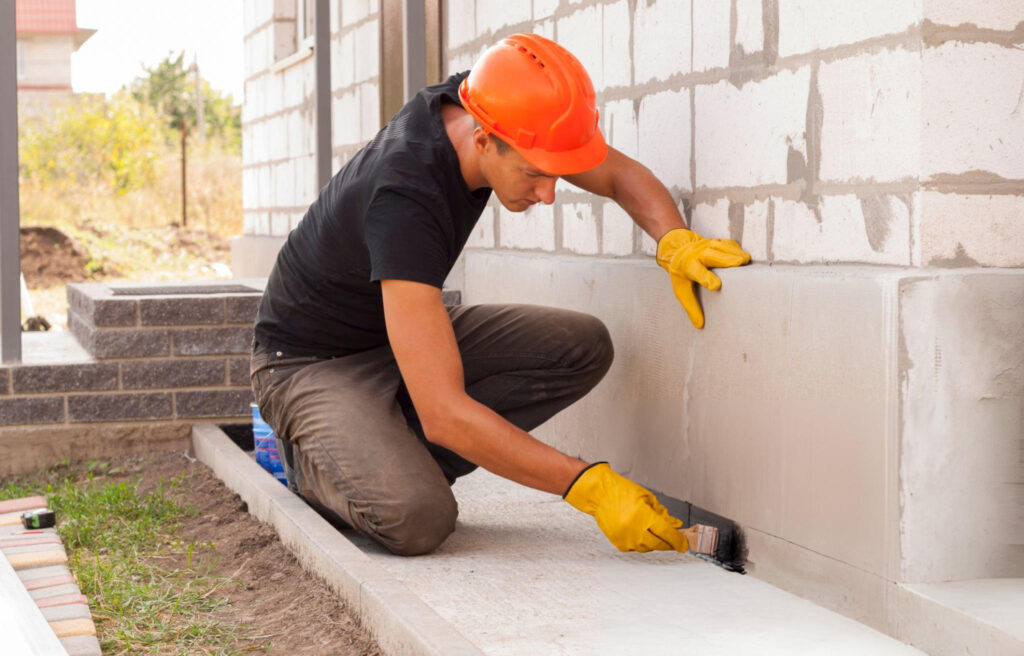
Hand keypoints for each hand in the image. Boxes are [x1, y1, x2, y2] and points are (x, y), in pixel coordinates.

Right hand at [564, 462, 688, 552]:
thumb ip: (662, 514)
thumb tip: (675, 526)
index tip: (684, 544)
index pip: (667, 533)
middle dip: (668, 543)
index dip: (678, 540)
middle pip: (659, 544)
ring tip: (652, 530)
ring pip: (648, 548)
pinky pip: (636, 548)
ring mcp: (625, 538)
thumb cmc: (622, 492)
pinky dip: (641, 542)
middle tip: (674, 540)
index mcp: (644, 516)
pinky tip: (639, 532)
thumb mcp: (648, 498)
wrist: (600, 495)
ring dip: (654, 542)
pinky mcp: (619, 543)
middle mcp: (634, 530)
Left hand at [656, 228, 750, 328]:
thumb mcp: (681, 290)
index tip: (715, 286)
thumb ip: (691, 307)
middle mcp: (697, 255)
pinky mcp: (716, 242)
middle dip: (726, 259)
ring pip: (722, 247)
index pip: (697, 273)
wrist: (677, 249)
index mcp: (687, 267)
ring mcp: (707, 246)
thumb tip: (699, 324)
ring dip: (734, 253)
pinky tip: (744, 255)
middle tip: (741, 264)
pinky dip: (736, 249)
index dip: (706, 278)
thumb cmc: (681, 272)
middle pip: (712, 255)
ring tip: (746, 260)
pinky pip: (728, 244)